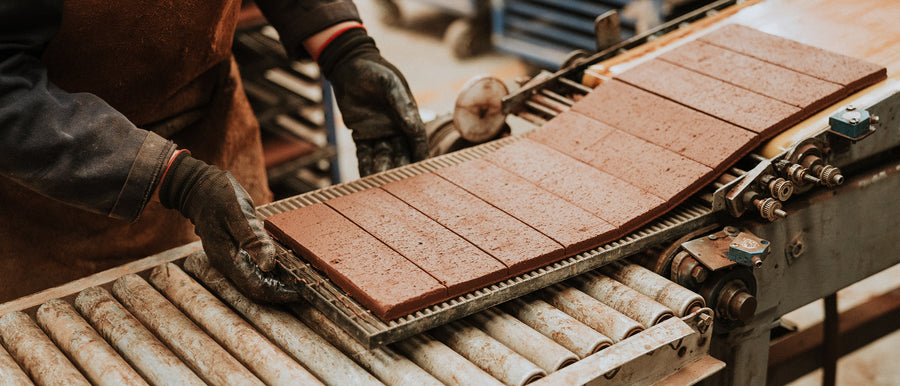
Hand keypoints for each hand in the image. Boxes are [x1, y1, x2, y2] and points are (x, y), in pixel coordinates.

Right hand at [158, 152, 299, 302]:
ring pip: (256, 281)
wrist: (199, 188)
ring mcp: (231, 260)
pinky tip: (287, 266)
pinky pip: (255, 270)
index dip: (279, 294)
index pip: (256, 288)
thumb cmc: (217, 196)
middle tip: (307, 287)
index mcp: (227, 259)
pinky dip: (272, 272)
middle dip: (281, 292)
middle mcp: (229, 265)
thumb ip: (253, 238)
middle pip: (257, 290)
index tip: (301, 292)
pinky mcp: (236, 253)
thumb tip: (269, 264)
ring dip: (278, 283)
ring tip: (301, 279)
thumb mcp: (238, 213)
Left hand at [318, 27, 426, 175]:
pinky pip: (365, 154)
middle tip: (400, 184)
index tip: (422, 170)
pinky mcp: (361, 134)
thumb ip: (400, 102)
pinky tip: (365, 180)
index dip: (420, 154)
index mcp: (407, 115)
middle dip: (401, 168)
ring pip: (383, 156)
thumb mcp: (388, 82)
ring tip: (380, 185)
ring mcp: (378, 132)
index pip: (417, 139)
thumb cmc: (373, 71)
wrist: (347, 66)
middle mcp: (396, 127)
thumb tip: (412, 126)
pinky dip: (365, 166)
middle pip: (401, 152)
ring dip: (382, 170)